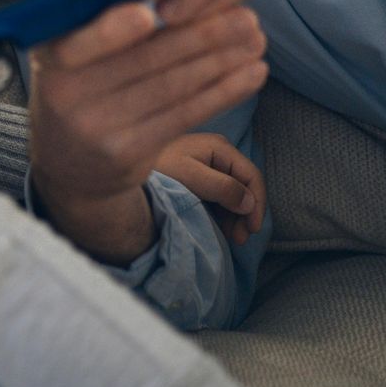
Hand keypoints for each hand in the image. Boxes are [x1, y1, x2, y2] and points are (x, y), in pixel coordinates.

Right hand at [29, 2, 267, 264]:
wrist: (67, 164)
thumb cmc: (79, 86)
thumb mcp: (67, 52)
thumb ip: (95, 14)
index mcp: (48, 57)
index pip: (79, 43)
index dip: (113, 30)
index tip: (149, 12)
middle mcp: (65, 94)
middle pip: (141, 61)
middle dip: (199, 35)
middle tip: (245, 15)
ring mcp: (96, 127)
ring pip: (170, 87)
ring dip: (221, 61)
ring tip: (257, 39)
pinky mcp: (127, 152)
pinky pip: (183, 116)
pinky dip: (223, 92)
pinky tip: (252, 74)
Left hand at [154, 132, 266, 246]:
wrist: (128, 167)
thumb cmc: (159, 169)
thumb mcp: (190, 177)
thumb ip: (222, 188)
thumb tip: (250, 202)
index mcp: (220, 147)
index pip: (251, 175)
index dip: (257, 203)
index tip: (253, 228)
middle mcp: (219, 153)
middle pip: (244, 186)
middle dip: (246, 213)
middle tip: (240, 238)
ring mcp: (210, 164)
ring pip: (234, 194)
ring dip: (236, 216)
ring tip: (232, 237)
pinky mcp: (201, 177)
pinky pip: (221, 196)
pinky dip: (225, 213)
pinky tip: (222, 228)